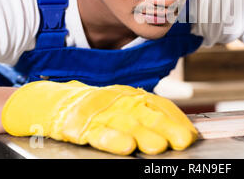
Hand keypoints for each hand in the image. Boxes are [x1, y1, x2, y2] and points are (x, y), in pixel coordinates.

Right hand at [2, 80, 197, 154]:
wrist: (52, 102)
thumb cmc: (95, 109)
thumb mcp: (122, 108)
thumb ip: (146, 118)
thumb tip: (180, 133)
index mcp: (131, 97)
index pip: (159, 105)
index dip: (176, 119)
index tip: (191, 134)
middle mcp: (119, 102)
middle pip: (146, 113)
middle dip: (166, 126)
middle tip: (182, 140)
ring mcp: (99, 112)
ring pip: (125, 123)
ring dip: (143, 134)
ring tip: (158, 146)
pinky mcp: (79, 124)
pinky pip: (98, 133)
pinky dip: (112, 139)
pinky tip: (125, 147)